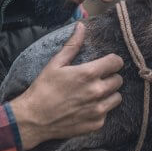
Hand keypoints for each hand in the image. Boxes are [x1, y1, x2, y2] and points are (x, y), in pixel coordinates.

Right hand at [9, 22, 122, 150]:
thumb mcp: (56, 63)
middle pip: (118, 80)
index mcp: (88, 74)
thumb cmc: (43, 88)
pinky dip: (100, 110)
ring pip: (116, 97)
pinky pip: (107, 113)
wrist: (33, 119)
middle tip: (96, 79)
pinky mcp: (96, 124)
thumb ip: (72, 45)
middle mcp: (97, 91)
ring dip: (109, 94)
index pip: (116, 62)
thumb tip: (82, 26)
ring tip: (93, 94)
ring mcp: (98, 110)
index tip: (106, 63)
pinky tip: (86, 108)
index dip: (112, 61)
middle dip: (110, 77)